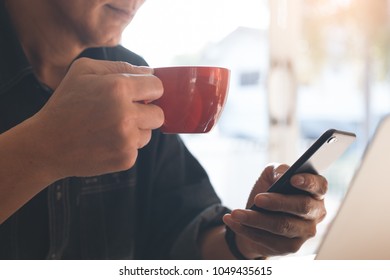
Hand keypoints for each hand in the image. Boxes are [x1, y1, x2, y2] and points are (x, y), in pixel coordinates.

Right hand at [31, 57, 163, 178]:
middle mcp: (126, 115)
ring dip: (136, 129)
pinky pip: (137, 148)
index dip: (149, 89)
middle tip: (125, 112)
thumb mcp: (83, 71)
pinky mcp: (126, 159)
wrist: (47, 145)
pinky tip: (105, 141)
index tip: (140, 94)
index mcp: (118, 88)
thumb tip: (149, 71)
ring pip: (149, 132)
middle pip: (159, 113)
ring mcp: (127, 140)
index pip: (157, 86)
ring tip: (109, 128)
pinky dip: (125, 145)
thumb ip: (119, 66)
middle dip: (146, 111)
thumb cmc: (65, 104)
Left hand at [223, 163, 327, 258]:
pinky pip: (268, 239)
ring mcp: (305, 232)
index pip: (319, 186)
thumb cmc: (269, 191)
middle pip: (301, 207)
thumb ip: (278, 170)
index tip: (293, 179)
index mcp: (314, 192)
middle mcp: (316, 213)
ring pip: (282, 225)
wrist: (256, 216)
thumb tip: (282, 176)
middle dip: (278, 202)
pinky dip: (247, 230)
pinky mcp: (291, 247)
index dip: (308, 182)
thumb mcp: (271, 175)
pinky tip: (233, 221)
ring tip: (236, 213)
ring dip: (255, 219)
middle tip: (258, 199)